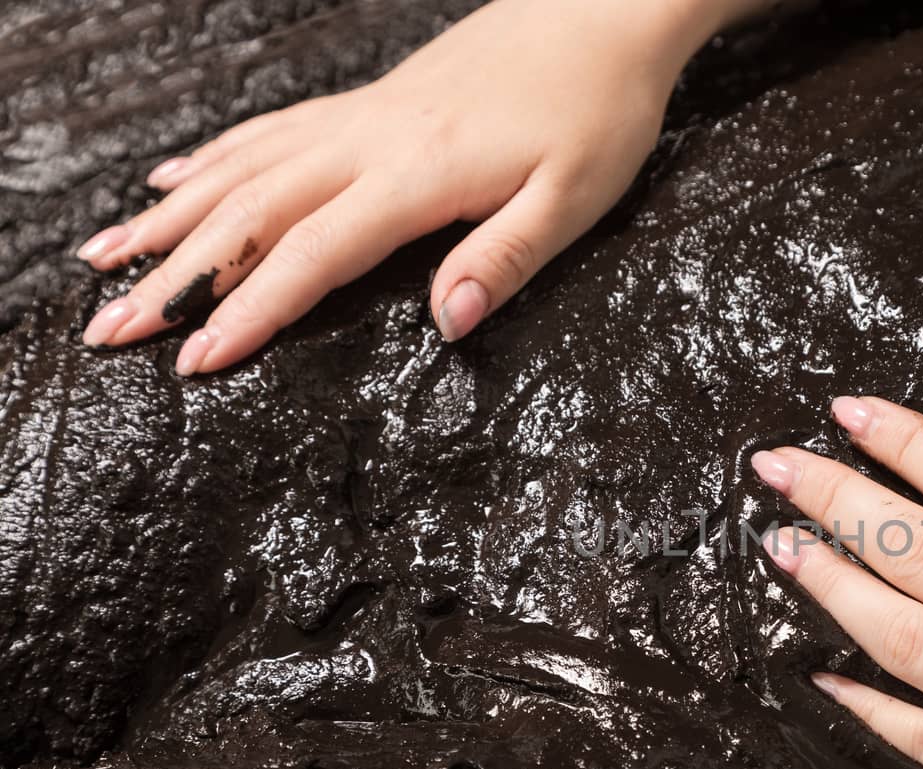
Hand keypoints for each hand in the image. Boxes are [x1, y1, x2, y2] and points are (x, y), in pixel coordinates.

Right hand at [75, 0, 742, 374]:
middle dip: (173, 277)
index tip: (193, 359)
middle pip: (249, 213)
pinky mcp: (369, 103)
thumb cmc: (597, 112)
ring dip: (169, 218)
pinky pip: (270, 131)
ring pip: (243, 168)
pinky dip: (213, 160)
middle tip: (108, 330)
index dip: (249, 310)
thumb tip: (447, 325)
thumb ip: (504, 261)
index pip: (313, 255)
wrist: (600, 11)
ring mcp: (362, 117)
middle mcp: (370, 142)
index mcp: (417, 177)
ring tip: (102, 258)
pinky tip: (171, 180)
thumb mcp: (573, 200)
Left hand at [751, 382, 922, 768]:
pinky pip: (915, 736)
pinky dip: (864, 704)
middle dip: (831, 496)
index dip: (900, 440)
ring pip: (893, 634)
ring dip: (829, 584)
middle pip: (909, 548)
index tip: (846, 410)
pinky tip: (823, 675)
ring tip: (781, 545)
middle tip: (773, 466)